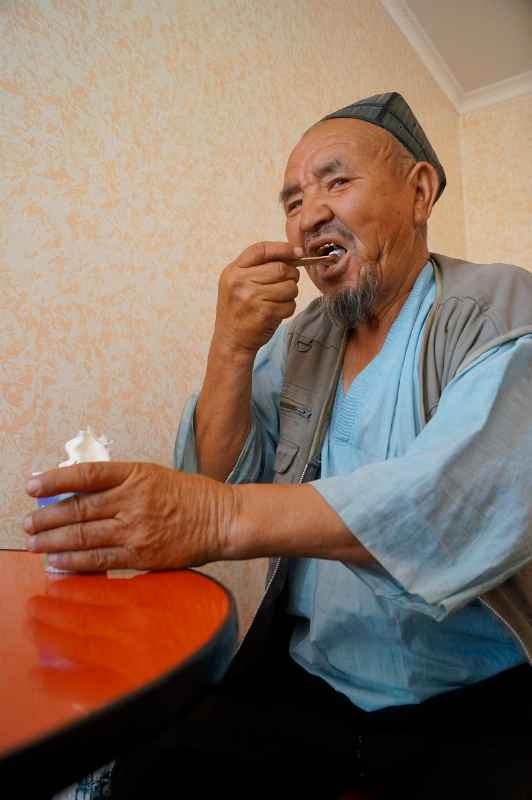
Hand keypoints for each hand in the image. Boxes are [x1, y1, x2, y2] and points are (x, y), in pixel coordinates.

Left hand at [24, 463, 233, 572]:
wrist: (222, 519)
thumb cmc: (190, 496)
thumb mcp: (155, 476)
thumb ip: (121, 484)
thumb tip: (80, 495)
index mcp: (136, 474)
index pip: (86, 474)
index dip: (55, 480)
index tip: (32, 485)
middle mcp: (133, 500)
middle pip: (78, 508)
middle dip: (46, 518)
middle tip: (27, 524)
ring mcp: (136, 529)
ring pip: (84, 535)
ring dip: (53, 542)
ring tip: (34, 545)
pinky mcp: (142, 555)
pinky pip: (100, 560)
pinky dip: (75, 562)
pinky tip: (58, 563)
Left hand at [27, 571, 223, 703]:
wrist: (228, 638)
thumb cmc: (207, 608)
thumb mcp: (176, 584)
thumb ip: (144, 583)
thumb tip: (114, 578)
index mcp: (144, 598)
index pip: (94, 590)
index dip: (70, 588)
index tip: (54, 586)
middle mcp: (134, 625)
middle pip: (81, 616)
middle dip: (54, 611)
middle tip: (36, 607)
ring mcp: (131, 655)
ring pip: (80, 644)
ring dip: (54, 635)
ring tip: (37, 628)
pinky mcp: (132, 679)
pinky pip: (91, 681)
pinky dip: (65, 679)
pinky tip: (47, 674)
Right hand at [214, 241, 301, 355]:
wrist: (230, 341)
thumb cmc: (238, 311)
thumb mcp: (237, 284)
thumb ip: (257, 268)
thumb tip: (293, 254)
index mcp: (233, 271)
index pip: (261, 249)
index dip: (282, 248)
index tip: (297, 252)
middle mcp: (240, 282)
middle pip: (281, 268)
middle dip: (291, 275)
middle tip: (287, 283)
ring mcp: (252, 298)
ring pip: (289, 286)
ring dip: (290, 294)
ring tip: (278, 300)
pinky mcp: (264, 313)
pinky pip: (290, 304)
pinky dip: (288, 308)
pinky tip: (276, 312)